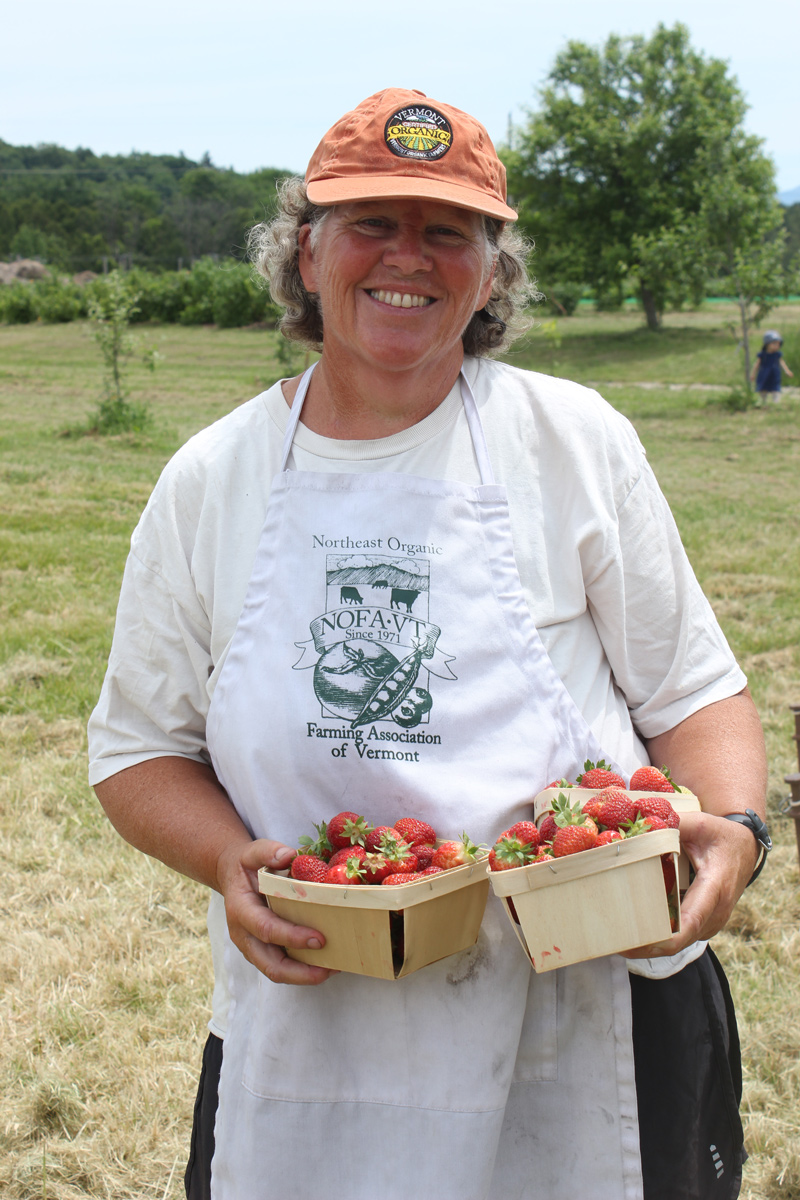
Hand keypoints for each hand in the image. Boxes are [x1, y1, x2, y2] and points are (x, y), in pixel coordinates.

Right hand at [216, 838, 336, 985]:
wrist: (231, 876)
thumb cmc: (246, 865)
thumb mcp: (254, 852)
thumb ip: (269, 852)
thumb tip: (290, 856)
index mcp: (240, 910)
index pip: (266, 929)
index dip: (292, 937)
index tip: (320, 939)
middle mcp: (243, 935)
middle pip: (270, 964)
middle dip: (301, 971)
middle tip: (330, 967)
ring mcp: (251, 947)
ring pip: (276, 972)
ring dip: (304, 976)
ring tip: (333, 969)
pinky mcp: (261, 952)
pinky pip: (280, 968)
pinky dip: (302, 971)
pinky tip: (325, 964)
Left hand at [623, 811, 757, 958]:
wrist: (744, 847)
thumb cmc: (721, 836)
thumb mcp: (700, 824)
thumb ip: (673, 824)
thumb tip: (643, 823)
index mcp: (715, 887)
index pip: (691, 921)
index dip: (667, 938)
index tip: (641, 944)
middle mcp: (716, 912)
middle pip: (681, 939)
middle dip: (649, 946)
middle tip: (615, 943)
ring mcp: (712, 921)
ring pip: (680, 941)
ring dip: (652, 943)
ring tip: (619, 938)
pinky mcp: (705, 924)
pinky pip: (682, 934)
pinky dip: (660, 935)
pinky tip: (635, 929)